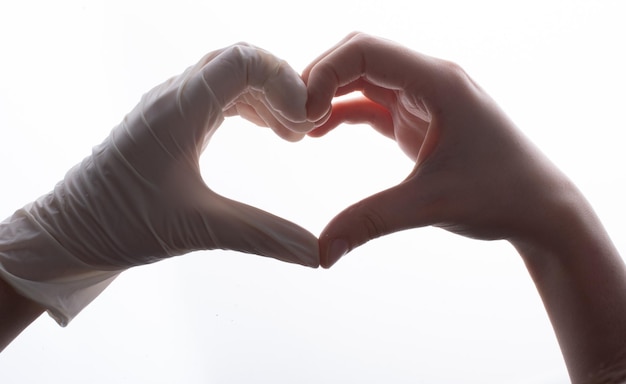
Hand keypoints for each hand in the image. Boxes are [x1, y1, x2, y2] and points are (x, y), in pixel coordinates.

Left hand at [0, 43, 317, 324]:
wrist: (70, 231)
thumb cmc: (121, 224)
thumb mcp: (199, 229)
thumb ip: (264, 235)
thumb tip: (318, 254)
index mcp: (178, 110)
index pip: (243, 60)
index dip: (285, 81)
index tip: (304, 121)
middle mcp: (173, 96)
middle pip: (241, 60)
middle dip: (282, 87)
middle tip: (305, 128)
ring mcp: (169, 105)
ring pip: (230, 75)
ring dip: (267, 96)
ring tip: (291, 134)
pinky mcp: (169, 120)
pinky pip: (217, 93)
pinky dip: (249, 104)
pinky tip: (265, 131)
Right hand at [303, 32, 576, 266]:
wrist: (540, 208)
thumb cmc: (502, 195)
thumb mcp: (430, 205)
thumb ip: (369, 222)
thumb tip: (320, 252)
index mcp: (438, 82)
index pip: (366, 50)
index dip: (324, 71)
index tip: (301, 110)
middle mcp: (429, 79)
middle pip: (359, 55)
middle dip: (319, 78)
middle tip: (289, 114)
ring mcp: (423, 97)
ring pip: (362, 77)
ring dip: (328, 94)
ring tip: (296, 124)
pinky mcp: (418, 119)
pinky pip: (371, 103)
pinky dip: (342, 112)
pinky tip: (319, 131)